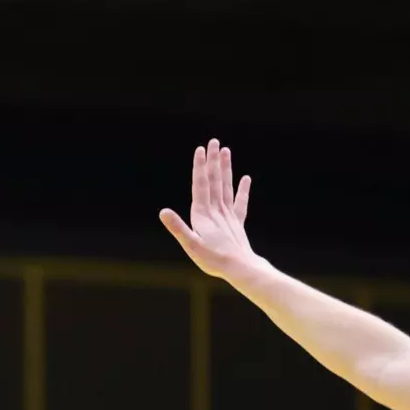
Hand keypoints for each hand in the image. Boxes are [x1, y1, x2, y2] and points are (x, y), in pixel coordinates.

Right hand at [159, 138, 258, 280]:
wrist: (240, 268)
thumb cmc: (213, 259)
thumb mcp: (190, 245)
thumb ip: (178, 227)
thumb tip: (163, 211)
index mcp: (203, 214)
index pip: (200, 185)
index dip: (200, 167)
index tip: (200, 149)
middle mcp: (216, 211)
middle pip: (214, 181)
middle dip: (213, 161)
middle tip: (213, 142)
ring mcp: (228, 215)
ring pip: (226, 187)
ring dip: (225, 168)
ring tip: (226, 151)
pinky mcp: (237, 223)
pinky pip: (240, 203)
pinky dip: (242, 190)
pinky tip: (245, 178)